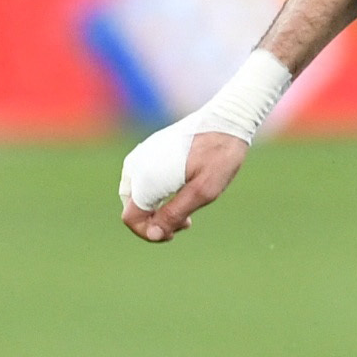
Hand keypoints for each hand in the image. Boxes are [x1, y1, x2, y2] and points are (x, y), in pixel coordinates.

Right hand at [120, 130, 246, 243]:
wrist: (225, 121)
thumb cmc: (218, 157)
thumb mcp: (202, 192)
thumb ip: (173, 215)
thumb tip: (153, 235)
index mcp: (146, 178)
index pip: (131, 219)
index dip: (149, 233)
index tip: (174, 234)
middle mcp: (137, 166)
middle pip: (133, 208)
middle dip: (155, 221)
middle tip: (186, 222)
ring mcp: (141, 155)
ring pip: (137, 194)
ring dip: (157, 208)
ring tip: (186, 211)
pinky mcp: (149, 150)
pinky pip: (142, 179)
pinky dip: (157, 193)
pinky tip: (181, 191)